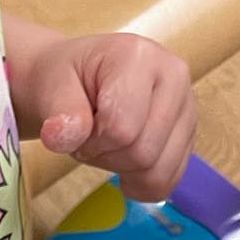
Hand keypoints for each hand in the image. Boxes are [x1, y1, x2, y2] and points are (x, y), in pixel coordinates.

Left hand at [18, 31, 196, 201]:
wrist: (79, 79)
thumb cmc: (67, 81)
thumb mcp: (51, 87)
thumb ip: (58, 111)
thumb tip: (59, 136)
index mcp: (139, 56)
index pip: (122, 130)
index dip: (93, 143)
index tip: (80, 127)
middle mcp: (174, 75)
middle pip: (144, 154)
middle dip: (109, 157)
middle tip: (93, 137)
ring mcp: (187, 106)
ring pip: (158, 172)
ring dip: (124, 171)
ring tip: (110, 144)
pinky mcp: (188, 134)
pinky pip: (168, 181)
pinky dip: (140, 183)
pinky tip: (126, 163)